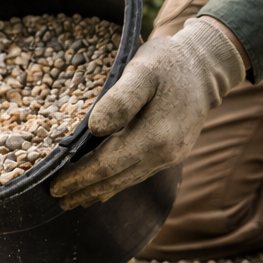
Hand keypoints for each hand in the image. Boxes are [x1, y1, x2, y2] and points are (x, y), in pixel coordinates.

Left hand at [50, 17, 245, 209]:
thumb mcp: (142, 70)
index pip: (107, 165)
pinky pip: (139, 174)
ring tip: (75, 199)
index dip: (80, 177)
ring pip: (127, 181)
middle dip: (85, 190)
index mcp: (154, 136)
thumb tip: (94, 128)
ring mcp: (170, 157)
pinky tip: (104, 188)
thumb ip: (119, 100)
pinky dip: (117, 183)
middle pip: (115, 179)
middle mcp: (163, 154)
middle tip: (58, 198)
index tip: (55, 186)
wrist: (207, 66)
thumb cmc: (169, 63)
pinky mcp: (173, 154)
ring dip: (99, 191)